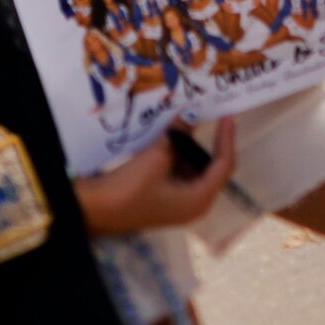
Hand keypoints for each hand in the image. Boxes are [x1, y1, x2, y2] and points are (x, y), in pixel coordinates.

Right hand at [75, 120, 237, 235]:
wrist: (96, 209)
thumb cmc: (129, 189)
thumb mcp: (156, 159)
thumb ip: (176, 136)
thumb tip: (189, 114)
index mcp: (199, 200)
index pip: (223, 165)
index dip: (226, 139)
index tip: (228, 116)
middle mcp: (194, 204)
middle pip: (210, 168)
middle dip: (204, 142)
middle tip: (203, 115)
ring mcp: (178, 203)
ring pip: (192, 169)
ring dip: (187, 147)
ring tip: (181, 123)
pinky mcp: (164, 198)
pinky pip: (177, 173)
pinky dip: (175, 156)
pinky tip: (166, 138)